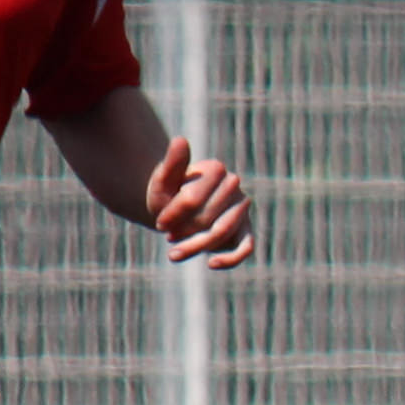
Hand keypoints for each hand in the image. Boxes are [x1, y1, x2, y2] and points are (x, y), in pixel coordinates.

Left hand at [144, 138, 253, 267]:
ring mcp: (242, 208)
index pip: (194, 198)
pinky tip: (211, 264)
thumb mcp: (163, 181)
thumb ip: (171, 163)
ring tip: (173, 254)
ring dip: (196, 247)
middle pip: (208, 217)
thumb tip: (180, 140)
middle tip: (166, 236)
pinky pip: (246, 247)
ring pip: (222, 233)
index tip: (158, 224)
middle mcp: (234, 186)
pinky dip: (230, 258)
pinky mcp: (246, 231)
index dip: (174, 214)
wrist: (177, 208)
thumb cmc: (168, 193)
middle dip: (184, 231)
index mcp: (215, 169)